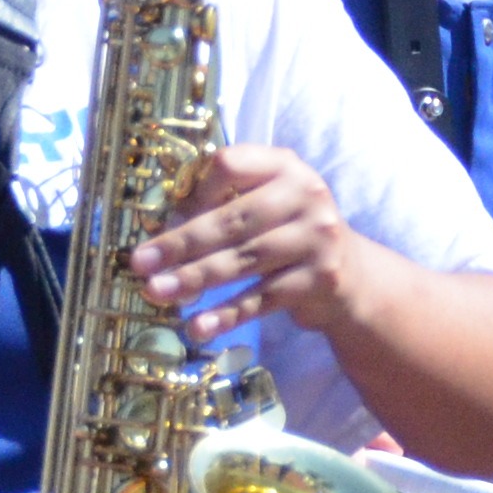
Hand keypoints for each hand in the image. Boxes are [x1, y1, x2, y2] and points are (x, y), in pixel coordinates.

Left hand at [126, 142, 376, 344]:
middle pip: (231, 218)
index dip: (194, 190)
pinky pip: (262, 299)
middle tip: (140, 262)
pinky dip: (226, 315)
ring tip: (157, 292)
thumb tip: (161, 233)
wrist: (352, 275)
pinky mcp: (319, 279)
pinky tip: (197, 327)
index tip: (167, 217)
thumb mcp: (264, 205)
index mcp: (283, 166)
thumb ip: (221, 206)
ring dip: (194, 279)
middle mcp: (305, 195)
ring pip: (243, 260)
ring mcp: (316, 238)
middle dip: (180, 243)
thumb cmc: (288, 233)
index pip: (230, 164)